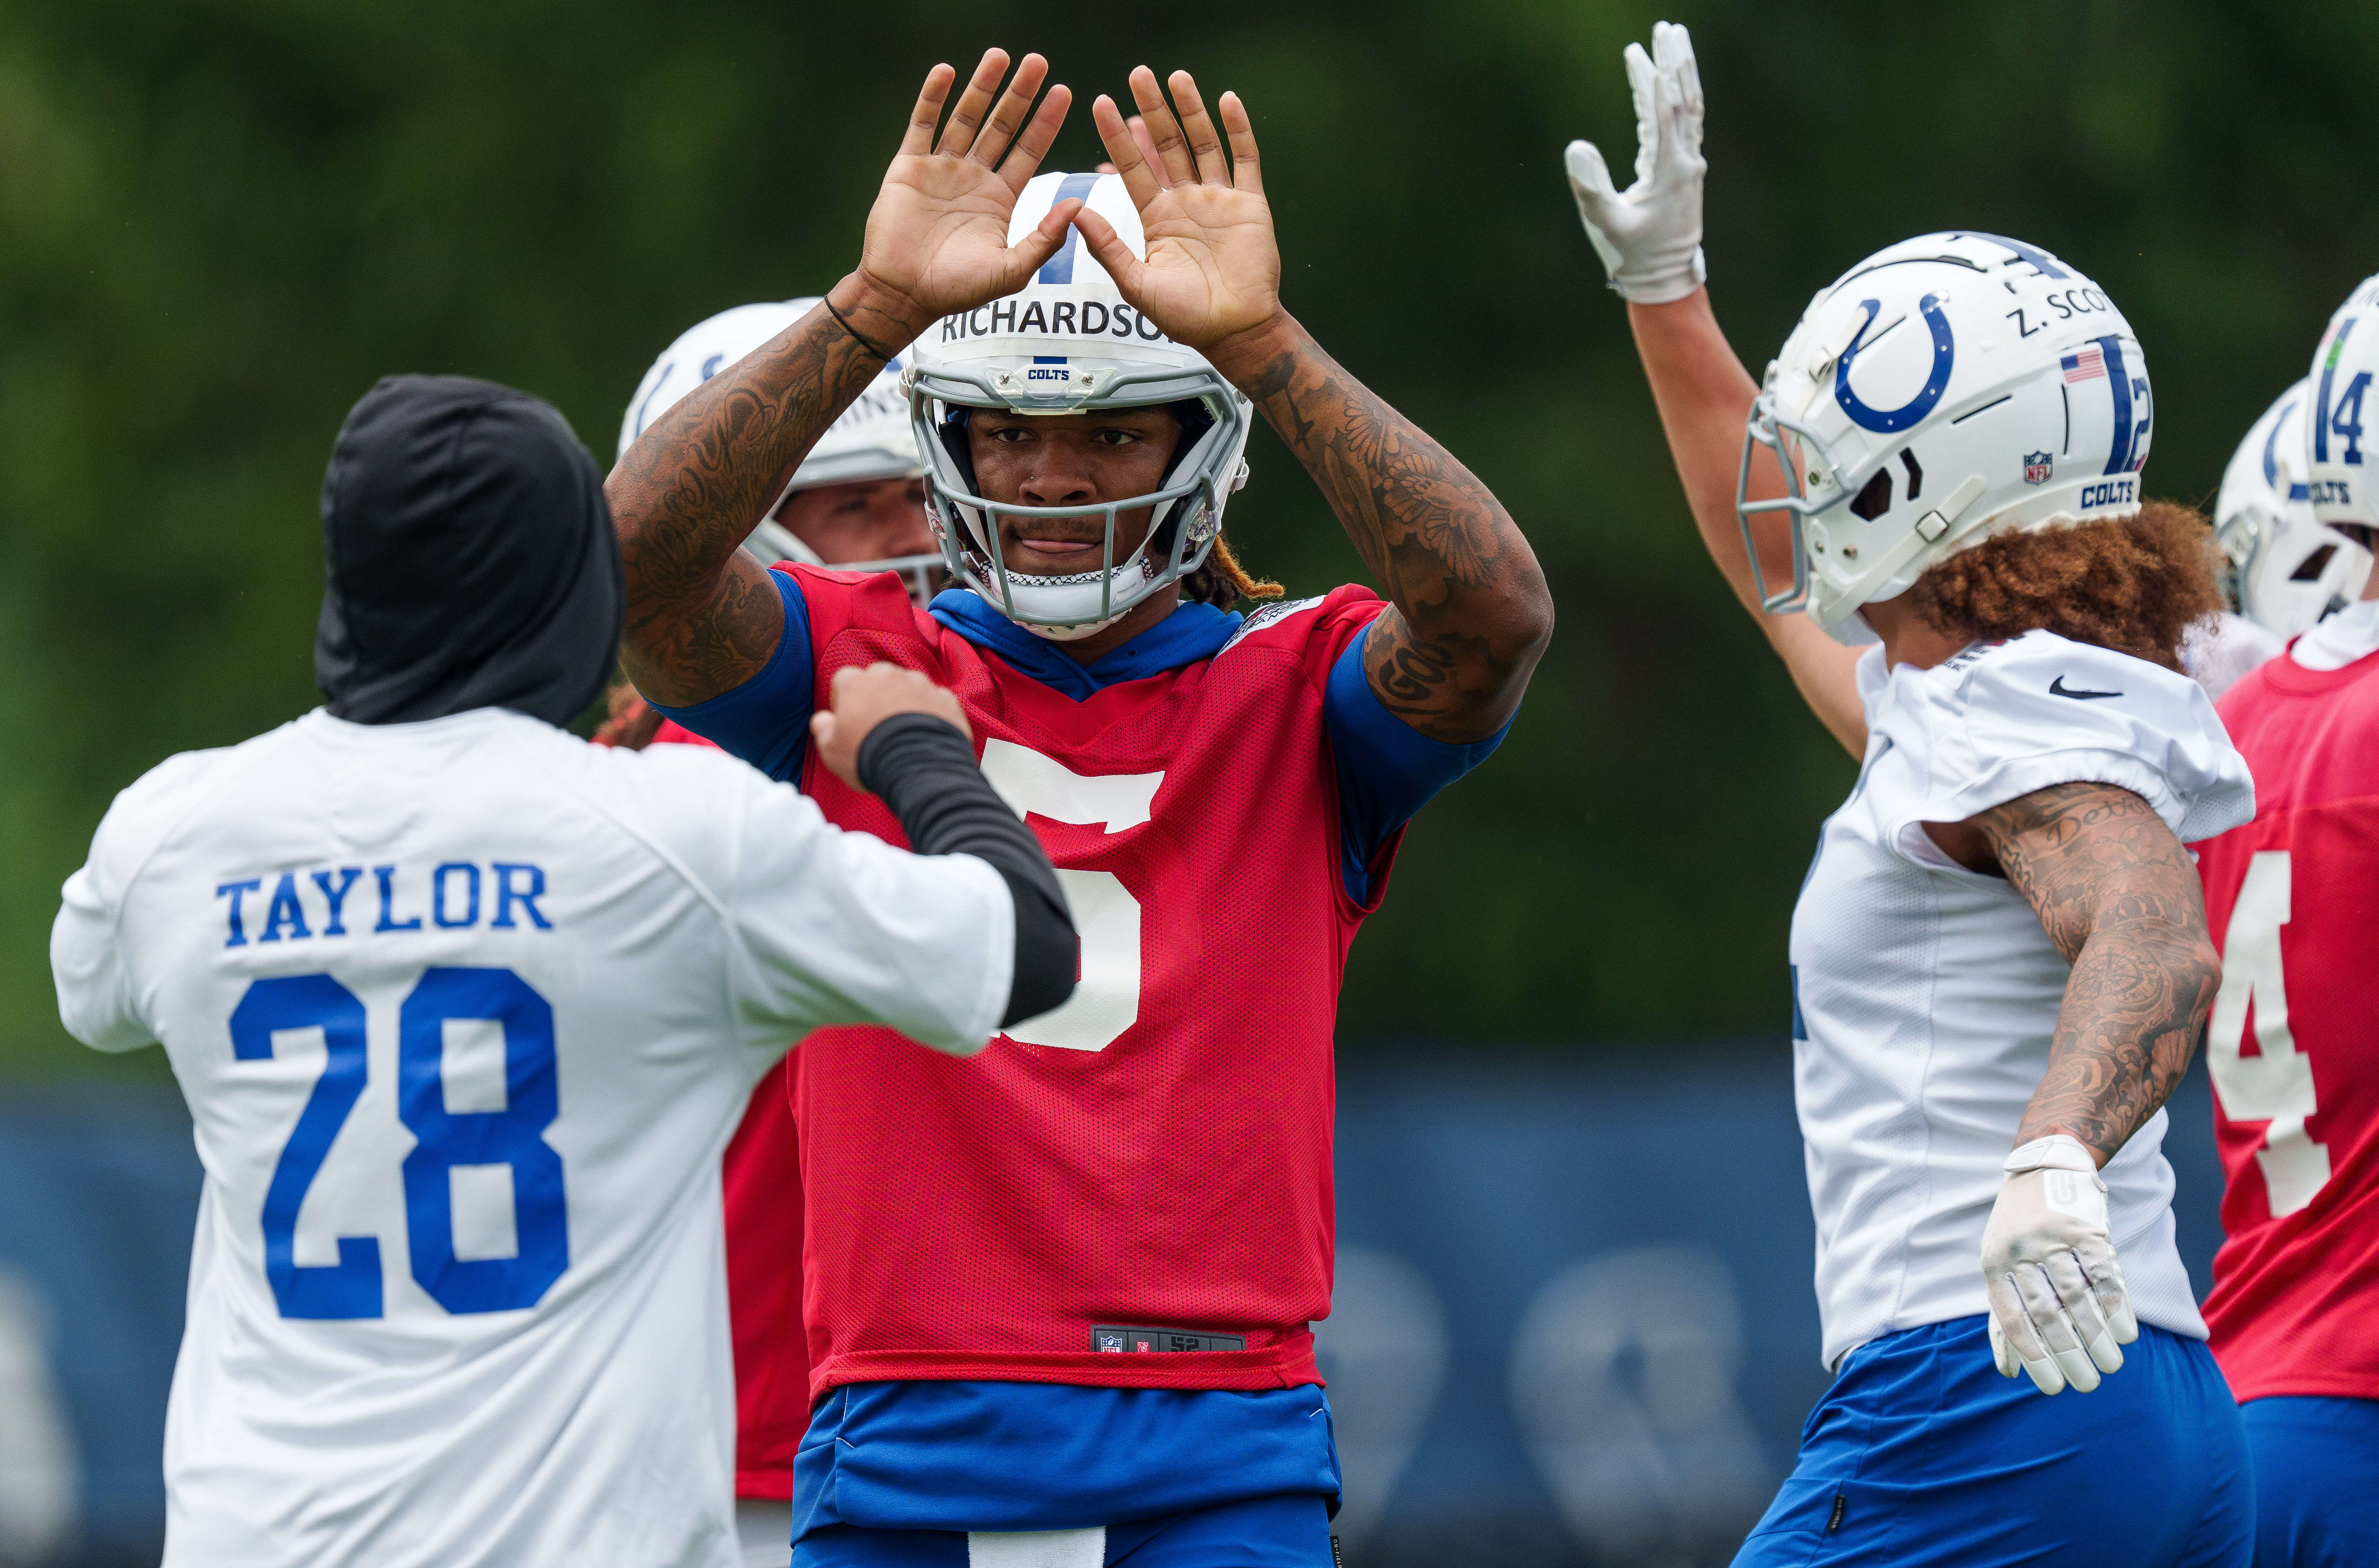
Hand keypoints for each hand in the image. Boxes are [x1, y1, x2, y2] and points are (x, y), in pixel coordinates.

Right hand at [808, 663, 972, 791]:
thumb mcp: (831, 749)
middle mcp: (889, 675)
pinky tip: (926, 732)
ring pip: (909, 685)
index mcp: (856, 683)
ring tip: (904, 730)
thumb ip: (822, 728)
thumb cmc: (868, 756)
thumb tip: (822, 719)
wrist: (919, 766)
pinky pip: (935, 700)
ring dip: (905, 700)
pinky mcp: (945, 699)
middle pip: (878, 677)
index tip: (848, 719)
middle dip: (876, 694)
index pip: (844, 679)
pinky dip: (931, 711)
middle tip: (877, 724)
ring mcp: (920, 684)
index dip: (844, 698)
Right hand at [851, 51, 1080, 335]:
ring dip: (981, 87)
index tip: (1063, 92)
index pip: (1028, 150)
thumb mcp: (1011, 271)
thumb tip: (1077, 204)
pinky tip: (946, 72)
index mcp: (1000, 198)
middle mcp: (973, 177)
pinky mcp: (908, 167)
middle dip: (1020, 95)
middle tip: (1038, 63)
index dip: (1045, 121)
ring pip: (965, 117)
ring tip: (999, 56)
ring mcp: (940, 169)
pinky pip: (922, 125)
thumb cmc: (957, 290)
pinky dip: (932, 97)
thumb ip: (1044, 240)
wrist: (904, 294)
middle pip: (1001, 125)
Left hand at [1072, 69, 1282, 355]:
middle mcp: (1186, 201)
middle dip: (1152, 110)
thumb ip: (1107, 247)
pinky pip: (1244, 159)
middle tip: (1137, 75)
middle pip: (1166, 144)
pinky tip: (1227, 101)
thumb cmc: (1184, 317)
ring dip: (1190, 110)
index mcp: (1157, 217)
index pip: (1133, 167)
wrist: (1233, 331)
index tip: (1101, 103)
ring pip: (1202, 143)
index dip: (1118, 136)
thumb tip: (1074, 211)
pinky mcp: (1250, 204)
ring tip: (1177, 77)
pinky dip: (1237, 129)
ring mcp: (1219, 198)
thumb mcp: (1136, 284)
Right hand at [1563, 20, 1706, 303]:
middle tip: (1666, 28)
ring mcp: (1689, 165)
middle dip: (1675, 61)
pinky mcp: (1686, 169)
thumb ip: (1590, 187)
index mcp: (1668, 172)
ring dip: (1683, 71)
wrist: (1664, 281)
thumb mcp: (1606, 224)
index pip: (1662, 114)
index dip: (1650, 80)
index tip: (1637, 52)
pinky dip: (1678, 95)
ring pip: (1690, 106)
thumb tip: (1576, 146)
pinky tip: (1669, 78)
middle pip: (1684, 99)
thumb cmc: (1632, 257)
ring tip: (1674, 38)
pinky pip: (1686, 121)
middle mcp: (1686, 162)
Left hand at [1980, 1135, 2138, 1395]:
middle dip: (2070, 1356)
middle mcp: (2018, 1250)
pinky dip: (2117, 1307)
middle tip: (2090, 1386)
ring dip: (2097, 1338)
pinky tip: (2126, 1334)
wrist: (2041, 1167)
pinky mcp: (2084, 1227)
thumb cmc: (2018, 1231)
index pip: (2012, 1320)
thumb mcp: (1998, 1263)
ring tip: (2113, 1366)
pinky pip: (2103, 1273)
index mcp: (1993, 1264)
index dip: (2034, 1358)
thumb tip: (2008, 1371)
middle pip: (2047, 1314)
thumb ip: (2004, 1312)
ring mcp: (2051, 1237)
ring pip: (2077, 1297)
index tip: (2054, 1389)